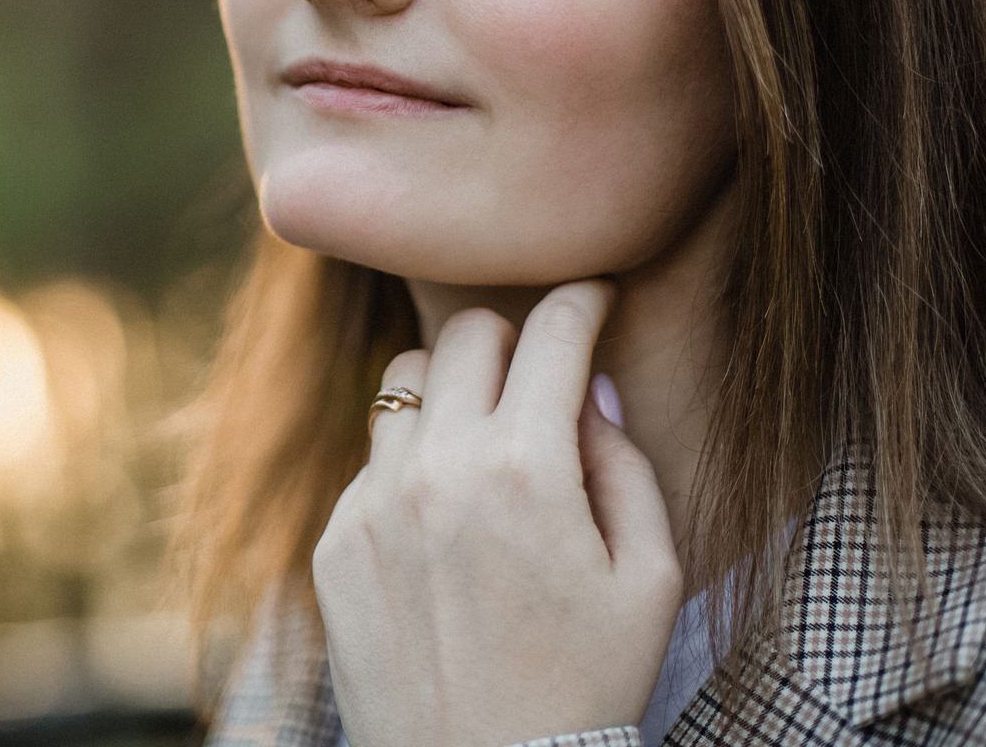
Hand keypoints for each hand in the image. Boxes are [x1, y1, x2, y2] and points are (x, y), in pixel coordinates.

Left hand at [313, 280, 682, 746]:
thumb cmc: (588, 687)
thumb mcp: (649, 580)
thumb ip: (626, 465)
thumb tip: (588, 391)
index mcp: (527, 470)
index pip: (551, 333)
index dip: (581, 302)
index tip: (591, 300)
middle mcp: (438, 469)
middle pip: (467, 335)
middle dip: (513, 340)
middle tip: (539, 376)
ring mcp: (374, 504)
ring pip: (405, 386)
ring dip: (453, 395)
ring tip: (486, 446)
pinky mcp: (336, 543)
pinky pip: (373, 464)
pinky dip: (412, 469)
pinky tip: (445, 527)